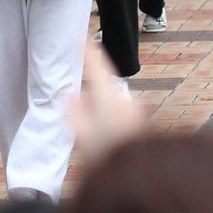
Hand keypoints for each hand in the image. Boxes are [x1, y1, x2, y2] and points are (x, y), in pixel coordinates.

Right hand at [68, 41, 142, 163]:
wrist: (140, 176)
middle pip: (103, 89)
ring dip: (100, 112)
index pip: (98, 66)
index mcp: (109, 98)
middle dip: (90, 98)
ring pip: (111, 103)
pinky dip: (110, 121)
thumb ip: (75, 112)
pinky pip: (121, 115)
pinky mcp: (142, 123)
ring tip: (91, 136)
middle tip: (78, 115)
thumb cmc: (109, 155)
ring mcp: (137, 111)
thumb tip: (71, 95)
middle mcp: (126, 100)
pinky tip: (105, 140)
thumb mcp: (82, 135)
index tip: (82, 37)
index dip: (88, 51)